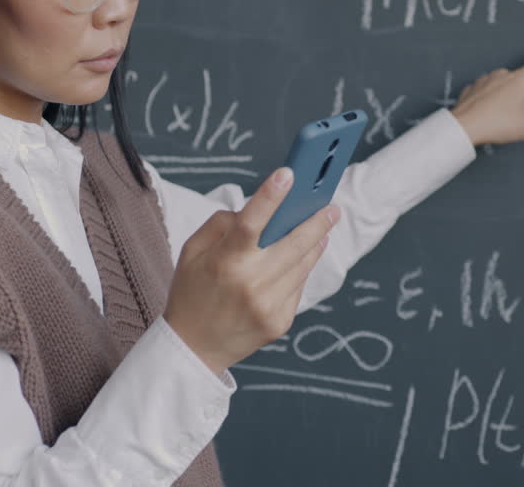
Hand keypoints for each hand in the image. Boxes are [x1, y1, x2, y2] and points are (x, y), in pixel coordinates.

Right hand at [163, 167, 337, 374]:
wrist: (193, 348)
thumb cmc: (192, 292)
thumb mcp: (192, 251)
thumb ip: (222, 224)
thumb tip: (256, 209)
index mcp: (224, 262)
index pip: (251, 223)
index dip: (270, 196)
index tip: (288, 174)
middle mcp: (249, 283)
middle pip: (293, 243)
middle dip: (316, 221)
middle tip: (331, 207)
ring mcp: (268, 305)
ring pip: (302, 265)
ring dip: (315, 244)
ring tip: (322, 228)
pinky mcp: (280, 322)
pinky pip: (298, 287)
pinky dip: (300, 270)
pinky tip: (303, 259)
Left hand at [449, 35, 523, 145]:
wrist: (462, 127)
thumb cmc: (495, 124)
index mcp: (520, 81)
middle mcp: (503, 75)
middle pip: (523, 84)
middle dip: (523, 99)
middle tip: (514, 117)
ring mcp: (486, 79)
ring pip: (505, 88)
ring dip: (507, 100)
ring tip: (498, 118)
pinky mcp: (473, 87)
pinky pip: (488, 93)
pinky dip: (490, 103)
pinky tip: (486, 114)